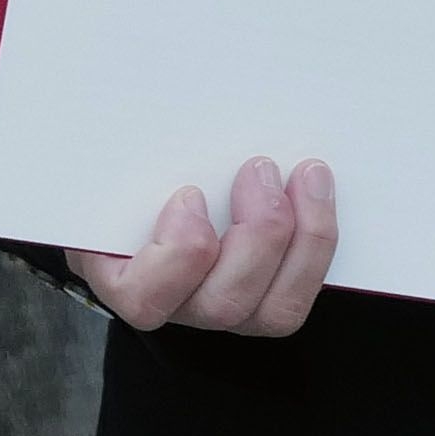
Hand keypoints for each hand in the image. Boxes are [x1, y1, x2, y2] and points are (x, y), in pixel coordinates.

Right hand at [80, 154, 336, 337]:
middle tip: (260, 169)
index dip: (177, 254)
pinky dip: (319, 242)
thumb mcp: (115, 166)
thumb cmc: (126, 175)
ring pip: (275, 311)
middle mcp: (175, 305)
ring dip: (303, 238)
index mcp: (122, 274)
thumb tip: (127, 124)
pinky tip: (317, 191)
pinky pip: (302, 292)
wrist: (150, 181)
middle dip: (258, 234)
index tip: (190, 194)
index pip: (142, 297)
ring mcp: (226, 307)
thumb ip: (115, 160)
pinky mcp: (269, 300)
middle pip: (222, 304)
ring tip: (306, 175)